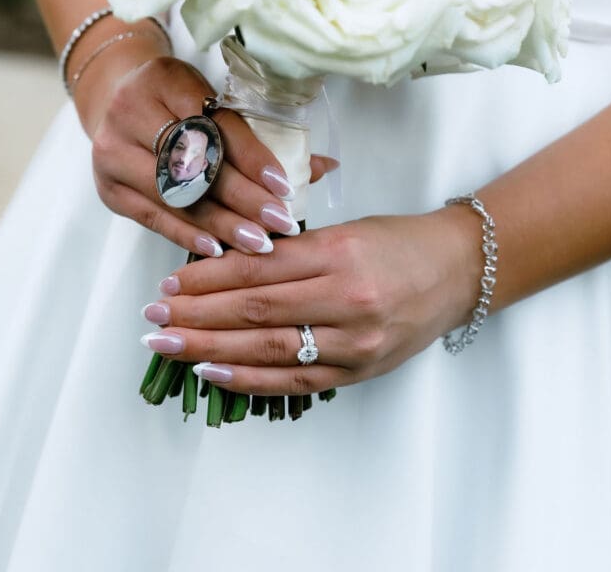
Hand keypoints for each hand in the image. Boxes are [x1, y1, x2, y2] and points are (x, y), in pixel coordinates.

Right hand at [90, 54, 336, 257]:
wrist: (115, 99)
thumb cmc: (177, 100)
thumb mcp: (212, 98)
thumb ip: (262, 132)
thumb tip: (324, 167)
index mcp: (165, 79)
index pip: (216, 124)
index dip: (252, 158)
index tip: (284, 187)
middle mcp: (131, 111)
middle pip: (196, 163)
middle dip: (243, 199)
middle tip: (279, 224)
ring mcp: (112, 150)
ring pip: (175, 195)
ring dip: (220, 223)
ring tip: (257, 244)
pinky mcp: (107, 186)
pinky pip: (152, 216)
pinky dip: (187, 234)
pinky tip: (217, 248)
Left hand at [140, 209, 479, 392]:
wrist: (457, 271)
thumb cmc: (398, 242)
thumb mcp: (345, 229)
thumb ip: (292, 250)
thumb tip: (226, 266)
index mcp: (339, 253)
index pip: (259, 268)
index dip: (209, 279)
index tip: (170, 284)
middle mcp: (347, 299)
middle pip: (255, 311)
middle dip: (196, 316)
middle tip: (153, 320)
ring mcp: (355, 341)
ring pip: (268, 349)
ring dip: (210, 349)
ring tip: (168, 347)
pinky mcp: (359, 370)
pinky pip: (295, 379)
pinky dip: (250, 379)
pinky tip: (213, 373)